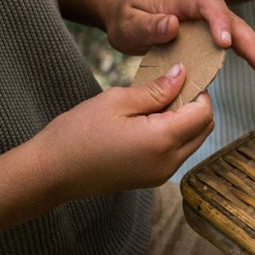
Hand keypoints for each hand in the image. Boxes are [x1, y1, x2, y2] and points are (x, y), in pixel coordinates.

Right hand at [31, 65, 213, 199]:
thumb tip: (182, 74)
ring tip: (156, 103)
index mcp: (162, 141)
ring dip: (185, 120)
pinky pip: (177, 153)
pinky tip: (149, 121)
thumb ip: (156, 89)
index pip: (204, 113)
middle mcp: (169, 162)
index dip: (199, 91)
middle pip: (204, 128)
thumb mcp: (118, 101)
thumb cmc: (77, 133)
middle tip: (170, 87)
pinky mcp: (152, 179)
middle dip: (195, 105)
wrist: (50, 172)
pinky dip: (174, 135)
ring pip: (193, 141)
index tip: (182, 76)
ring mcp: (162, 174)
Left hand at [101, 0, 254, 92]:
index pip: (208, 5)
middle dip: (254, 46)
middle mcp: (207, 10)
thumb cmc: (129, 16)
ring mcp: (215, 24)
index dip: (219, 22)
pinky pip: (240, 50)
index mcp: (186, 0)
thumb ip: (148, 25)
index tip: (224, 43)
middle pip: (236, 24)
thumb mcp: (129, 22)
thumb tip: (172, 25)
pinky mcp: (217, 39)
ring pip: (243, 39)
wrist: (131, 13)